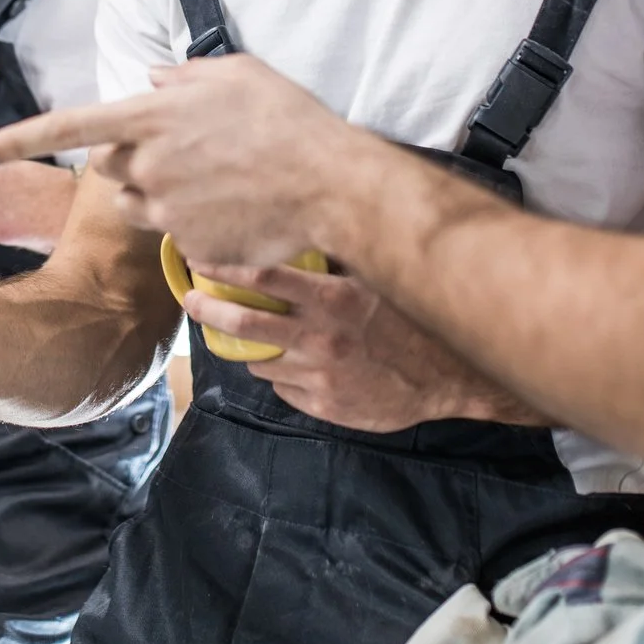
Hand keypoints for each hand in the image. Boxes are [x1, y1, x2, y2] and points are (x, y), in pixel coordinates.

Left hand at [0, 54, 380, 266]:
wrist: (332, 184)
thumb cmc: (288, 120)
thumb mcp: (235, 74)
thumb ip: (182, 77)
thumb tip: (152, 80)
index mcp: (150, 117)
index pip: (64, 128)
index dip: (15, 143)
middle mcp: (148, 165)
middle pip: (109, 166)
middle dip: (131, 157)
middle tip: (185, 150)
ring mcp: (167, 211)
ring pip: (138, 203)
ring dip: (159, 191)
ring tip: (216, 178)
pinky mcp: (190, 247)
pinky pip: (176, 235)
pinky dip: (196, 223)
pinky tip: (236, 207)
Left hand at [184, 264, 543, 432]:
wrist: (450, 378)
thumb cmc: (414, 321)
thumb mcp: (376, 282)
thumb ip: (336, 266)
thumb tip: (296, 236)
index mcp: (333, 300)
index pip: (264, 278)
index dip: (225, 268)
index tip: (200, 260)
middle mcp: (321, 339)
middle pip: (244, 323)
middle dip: (209, 310)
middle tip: (192, 301)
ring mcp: (320, 377)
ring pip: (260, 360)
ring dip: (250, 347)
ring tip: (252, 335)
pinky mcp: (325, 406)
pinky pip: (285, 389)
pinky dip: (283, 375)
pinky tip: (297, 364)